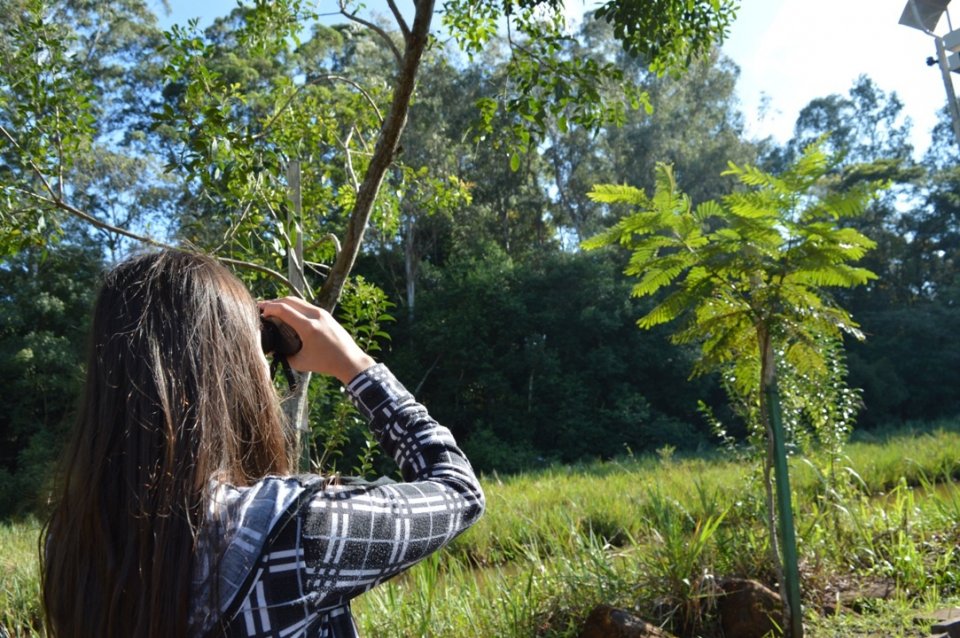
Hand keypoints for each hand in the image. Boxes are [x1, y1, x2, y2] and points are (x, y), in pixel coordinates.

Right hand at [258, 297, 374, 382]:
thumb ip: (284, 356)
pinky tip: (288, 312)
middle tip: (261, 308)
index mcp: (309, 327)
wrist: (350, 360)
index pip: (283, 309)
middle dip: (273, 302)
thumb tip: (271, 351)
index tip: (259, 312)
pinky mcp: (326, 314)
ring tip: (272, 309)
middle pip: (289, 300)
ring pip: (298, 301)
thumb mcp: (301, 362)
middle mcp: (316, 315)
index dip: (268, 308)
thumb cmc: (326, 364)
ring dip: (284, 303)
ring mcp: (322, 313)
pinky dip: (294, 306)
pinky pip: (306, 305)